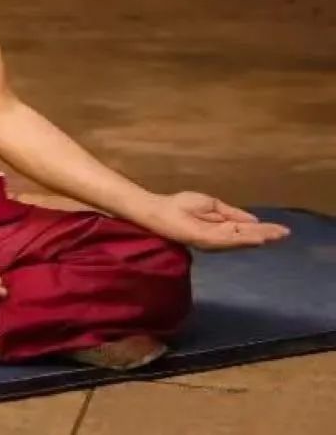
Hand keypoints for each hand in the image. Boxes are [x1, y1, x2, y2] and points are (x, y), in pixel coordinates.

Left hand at [144, 192, 290, 250]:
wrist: (160, 211)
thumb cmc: (180, 206)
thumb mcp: (211, 205)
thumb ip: (231, 214)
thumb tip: (253, 221)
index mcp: (222, 228)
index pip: (246, 230)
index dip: (264, 230)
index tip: (282, 230)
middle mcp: (220, 237)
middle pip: (247, 237)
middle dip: (266, 235)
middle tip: (285, 234)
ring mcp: (213, 240)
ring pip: (241, 240)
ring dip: (259, 237)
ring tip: (276, 235)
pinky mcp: (205, 240)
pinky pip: (227, 239)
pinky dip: (242, 239)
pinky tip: (256, 237)